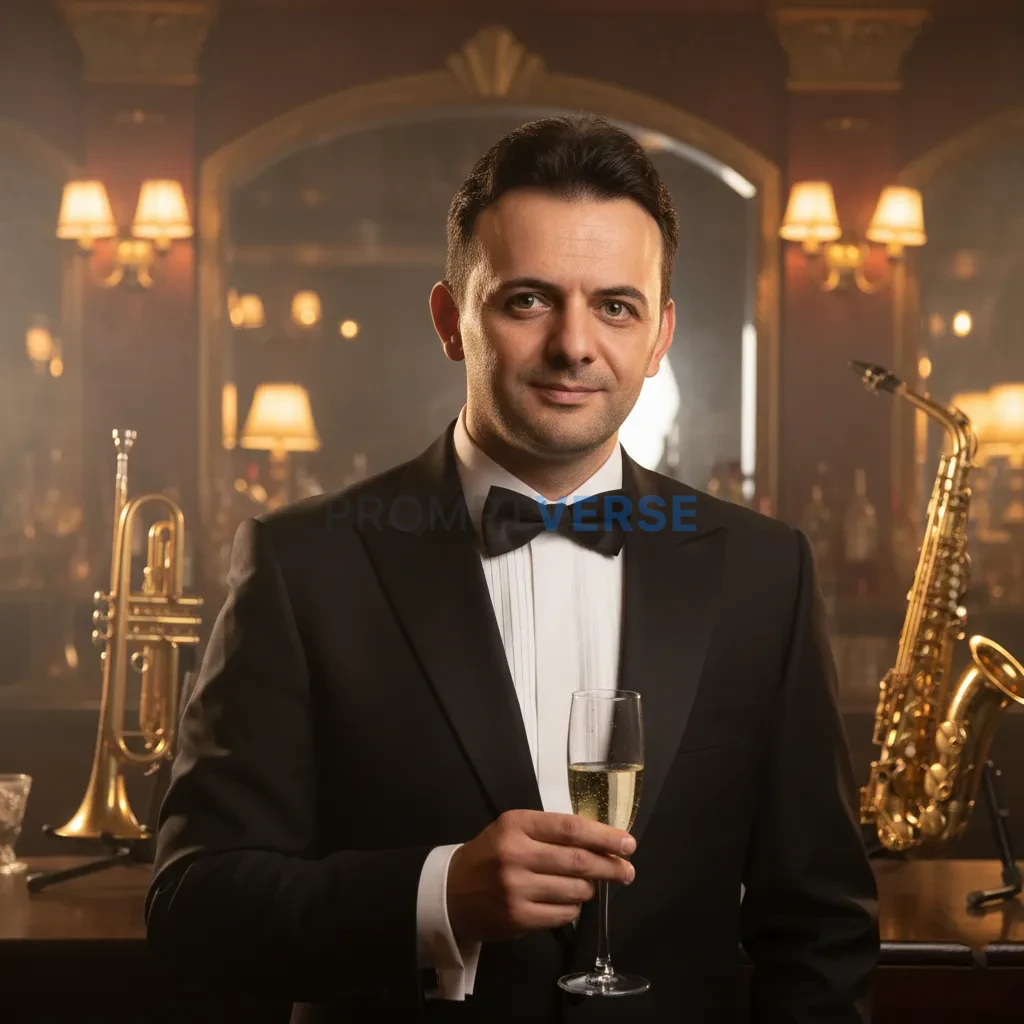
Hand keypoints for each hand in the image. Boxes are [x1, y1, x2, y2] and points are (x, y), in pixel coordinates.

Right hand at [446, 809, 636, 944]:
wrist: (452, 892)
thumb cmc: (491, 855)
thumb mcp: (514, 830)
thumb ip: (551, 832)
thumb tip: (601, 842)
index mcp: (517, 825)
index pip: (571, 828)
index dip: (604, 836)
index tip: (628, 844)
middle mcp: (516, 854)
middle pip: (579, 861)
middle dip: (611, 867)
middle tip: (628, 871)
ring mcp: (516, 889)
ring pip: (575, 890)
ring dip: (590, 889)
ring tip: (589, 885)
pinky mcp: (518, 918)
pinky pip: (564, 915)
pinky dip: (573, 909)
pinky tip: (568, 902)